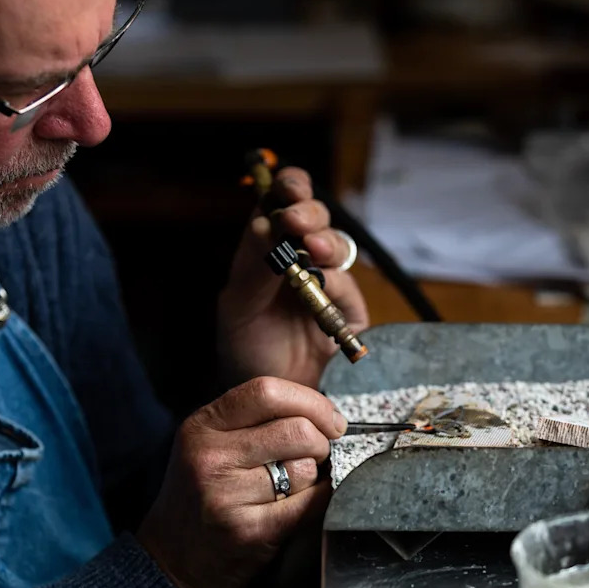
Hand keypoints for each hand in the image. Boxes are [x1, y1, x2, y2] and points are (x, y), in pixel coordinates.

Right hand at [135, 376, 347, 587]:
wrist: (172, 564)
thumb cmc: (199, 501)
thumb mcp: (207, 446)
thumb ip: (252, 422)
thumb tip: (321, 414)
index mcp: (201, 427)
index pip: (268, 391)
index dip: (311, 402)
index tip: (330, 419)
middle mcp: (210, 456)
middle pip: (297, 430)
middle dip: (321, 443)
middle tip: (316, 456)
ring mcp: (227, 494)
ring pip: (305, 469)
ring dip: (312, 479)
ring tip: (287, 490)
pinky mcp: (249, 530)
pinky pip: (309, 504)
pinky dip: (316, 503)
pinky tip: (295, 508)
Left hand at [217, 167, 368, 388]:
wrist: (264, 401)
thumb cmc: (244, 351)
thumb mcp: (238, 307)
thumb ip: (252, 266)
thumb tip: (266, 222)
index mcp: (271, 249)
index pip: (284, 203)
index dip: (290, 187)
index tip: (287, 186)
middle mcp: (303, 260)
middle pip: (316, 218)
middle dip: (308, 213)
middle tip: (295, 221)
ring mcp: (330, 285)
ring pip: (337, 246)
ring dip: (326, 241)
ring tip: (313, 249)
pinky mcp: (350, 314)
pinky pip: (348, 288)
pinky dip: (337, 281)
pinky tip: (324, 282)